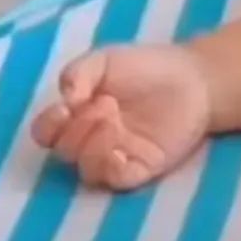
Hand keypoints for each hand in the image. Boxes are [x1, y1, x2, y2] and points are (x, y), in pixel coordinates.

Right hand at [31, 44, 213, 189]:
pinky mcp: (142, 168)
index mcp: (78, 115)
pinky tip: (119, 150)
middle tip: (105, 105)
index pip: (47, 133)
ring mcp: (117, 156)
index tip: (64, 109)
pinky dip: (111, 169)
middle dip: (77, 130)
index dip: (48, 126)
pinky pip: (117, 180)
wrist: (193, 77)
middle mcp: (93, 140)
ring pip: (87, 170)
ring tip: (114, 121)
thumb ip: (77, 74)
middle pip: (65, 152)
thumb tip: (65, 101)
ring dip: (93, 147)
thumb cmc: (146, 67)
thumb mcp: (104, 60)